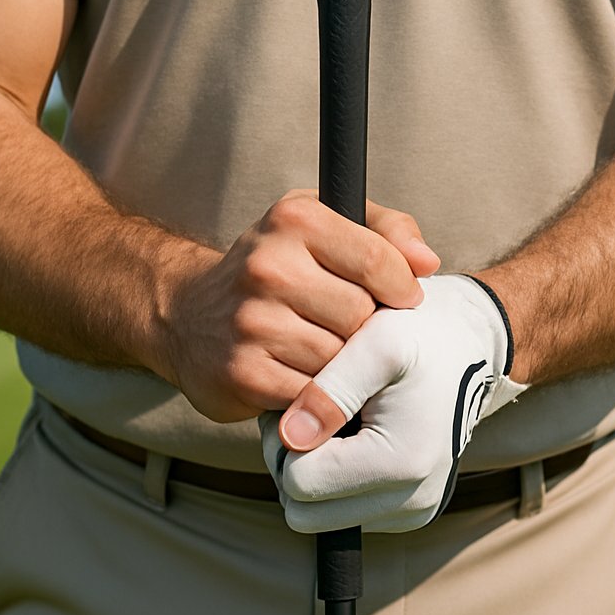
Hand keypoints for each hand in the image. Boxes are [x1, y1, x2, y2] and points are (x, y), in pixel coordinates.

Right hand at [158, 191, 439, 423]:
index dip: (401, 288)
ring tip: (319, 349)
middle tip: (343, 327)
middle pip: (362, 315)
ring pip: (341, 358)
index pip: (378, 260)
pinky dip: (318, 393)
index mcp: (294, 219)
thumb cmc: (274, 270)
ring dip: (342, 363)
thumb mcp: (325, 227)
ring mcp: (251, 322)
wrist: (187, 315)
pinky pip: (316, 394)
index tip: (398, 301)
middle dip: (364, 328)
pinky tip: (299, 374)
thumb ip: (386, 232)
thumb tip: (427, 264)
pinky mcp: (243, 373)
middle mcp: (267, 266)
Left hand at [259, 274, 528, 532]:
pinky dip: (337, 480)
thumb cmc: (420, 337)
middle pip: (304, 513)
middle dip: (292, 464)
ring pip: (319, 517)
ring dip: (313, 473)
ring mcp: (413, 514)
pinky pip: (344, 514)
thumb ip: (330, 389)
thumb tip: (289, 438)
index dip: (282, 442)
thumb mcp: (379, 342)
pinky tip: (353, 437)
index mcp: (401, 464)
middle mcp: (412, 503)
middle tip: (306, 414)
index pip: (298, 484)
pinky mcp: (410, 514)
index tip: (297, 401)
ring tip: (333, 420)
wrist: (468, 350)